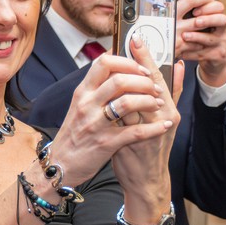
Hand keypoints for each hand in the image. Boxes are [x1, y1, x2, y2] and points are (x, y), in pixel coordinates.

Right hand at [52, 41, 178, 186]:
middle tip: (155, 88)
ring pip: (127, 103)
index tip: (142, 68)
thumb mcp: (80, 104)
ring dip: (149, 101)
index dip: (127, 61)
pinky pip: (135, 132)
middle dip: (143, 81)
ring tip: (158, 104)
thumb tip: (114, 63)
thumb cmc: (75, 132)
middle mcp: (87, 104)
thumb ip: (96, 86)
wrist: (61, 163)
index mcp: (83, 92)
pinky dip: (154, 128)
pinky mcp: (105, 143)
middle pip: (119, 80)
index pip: (104, 63)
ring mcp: (96, 124)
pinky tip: (164, 126)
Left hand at [109, 37, 183, 218]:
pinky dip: (112, 106)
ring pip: (132, 99)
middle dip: (134, 63)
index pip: (158, 77)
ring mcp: (147, 131)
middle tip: (122, 44)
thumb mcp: (165, 119)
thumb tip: (179, 65)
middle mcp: (162, 119)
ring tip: (111, 63)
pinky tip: (105, 93)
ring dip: (121, 82)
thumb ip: (172, 92)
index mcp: (169, 110)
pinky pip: (120, 119)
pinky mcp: (131, 142)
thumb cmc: (151, 147)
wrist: (145, 180)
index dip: (147, 57)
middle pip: (147, 84)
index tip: (137, 38)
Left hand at [176, 0, 225, 87]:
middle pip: (223, 19)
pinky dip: (192, 53)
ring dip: (197, 37)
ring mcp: (221, 43)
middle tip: (196, 22)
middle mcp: (221, 29)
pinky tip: (182, 52)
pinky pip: (204, 53)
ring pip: (211, 38)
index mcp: (216, 18)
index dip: (208, 7)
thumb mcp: (198, 26)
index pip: (218, 7)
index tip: (194, 11)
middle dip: (208, 20)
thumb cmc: (200, 38)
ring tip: (184, 36)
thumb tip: (174, 5)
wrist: (211, 59)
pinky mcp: (218, 55)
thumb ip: (191, 16)